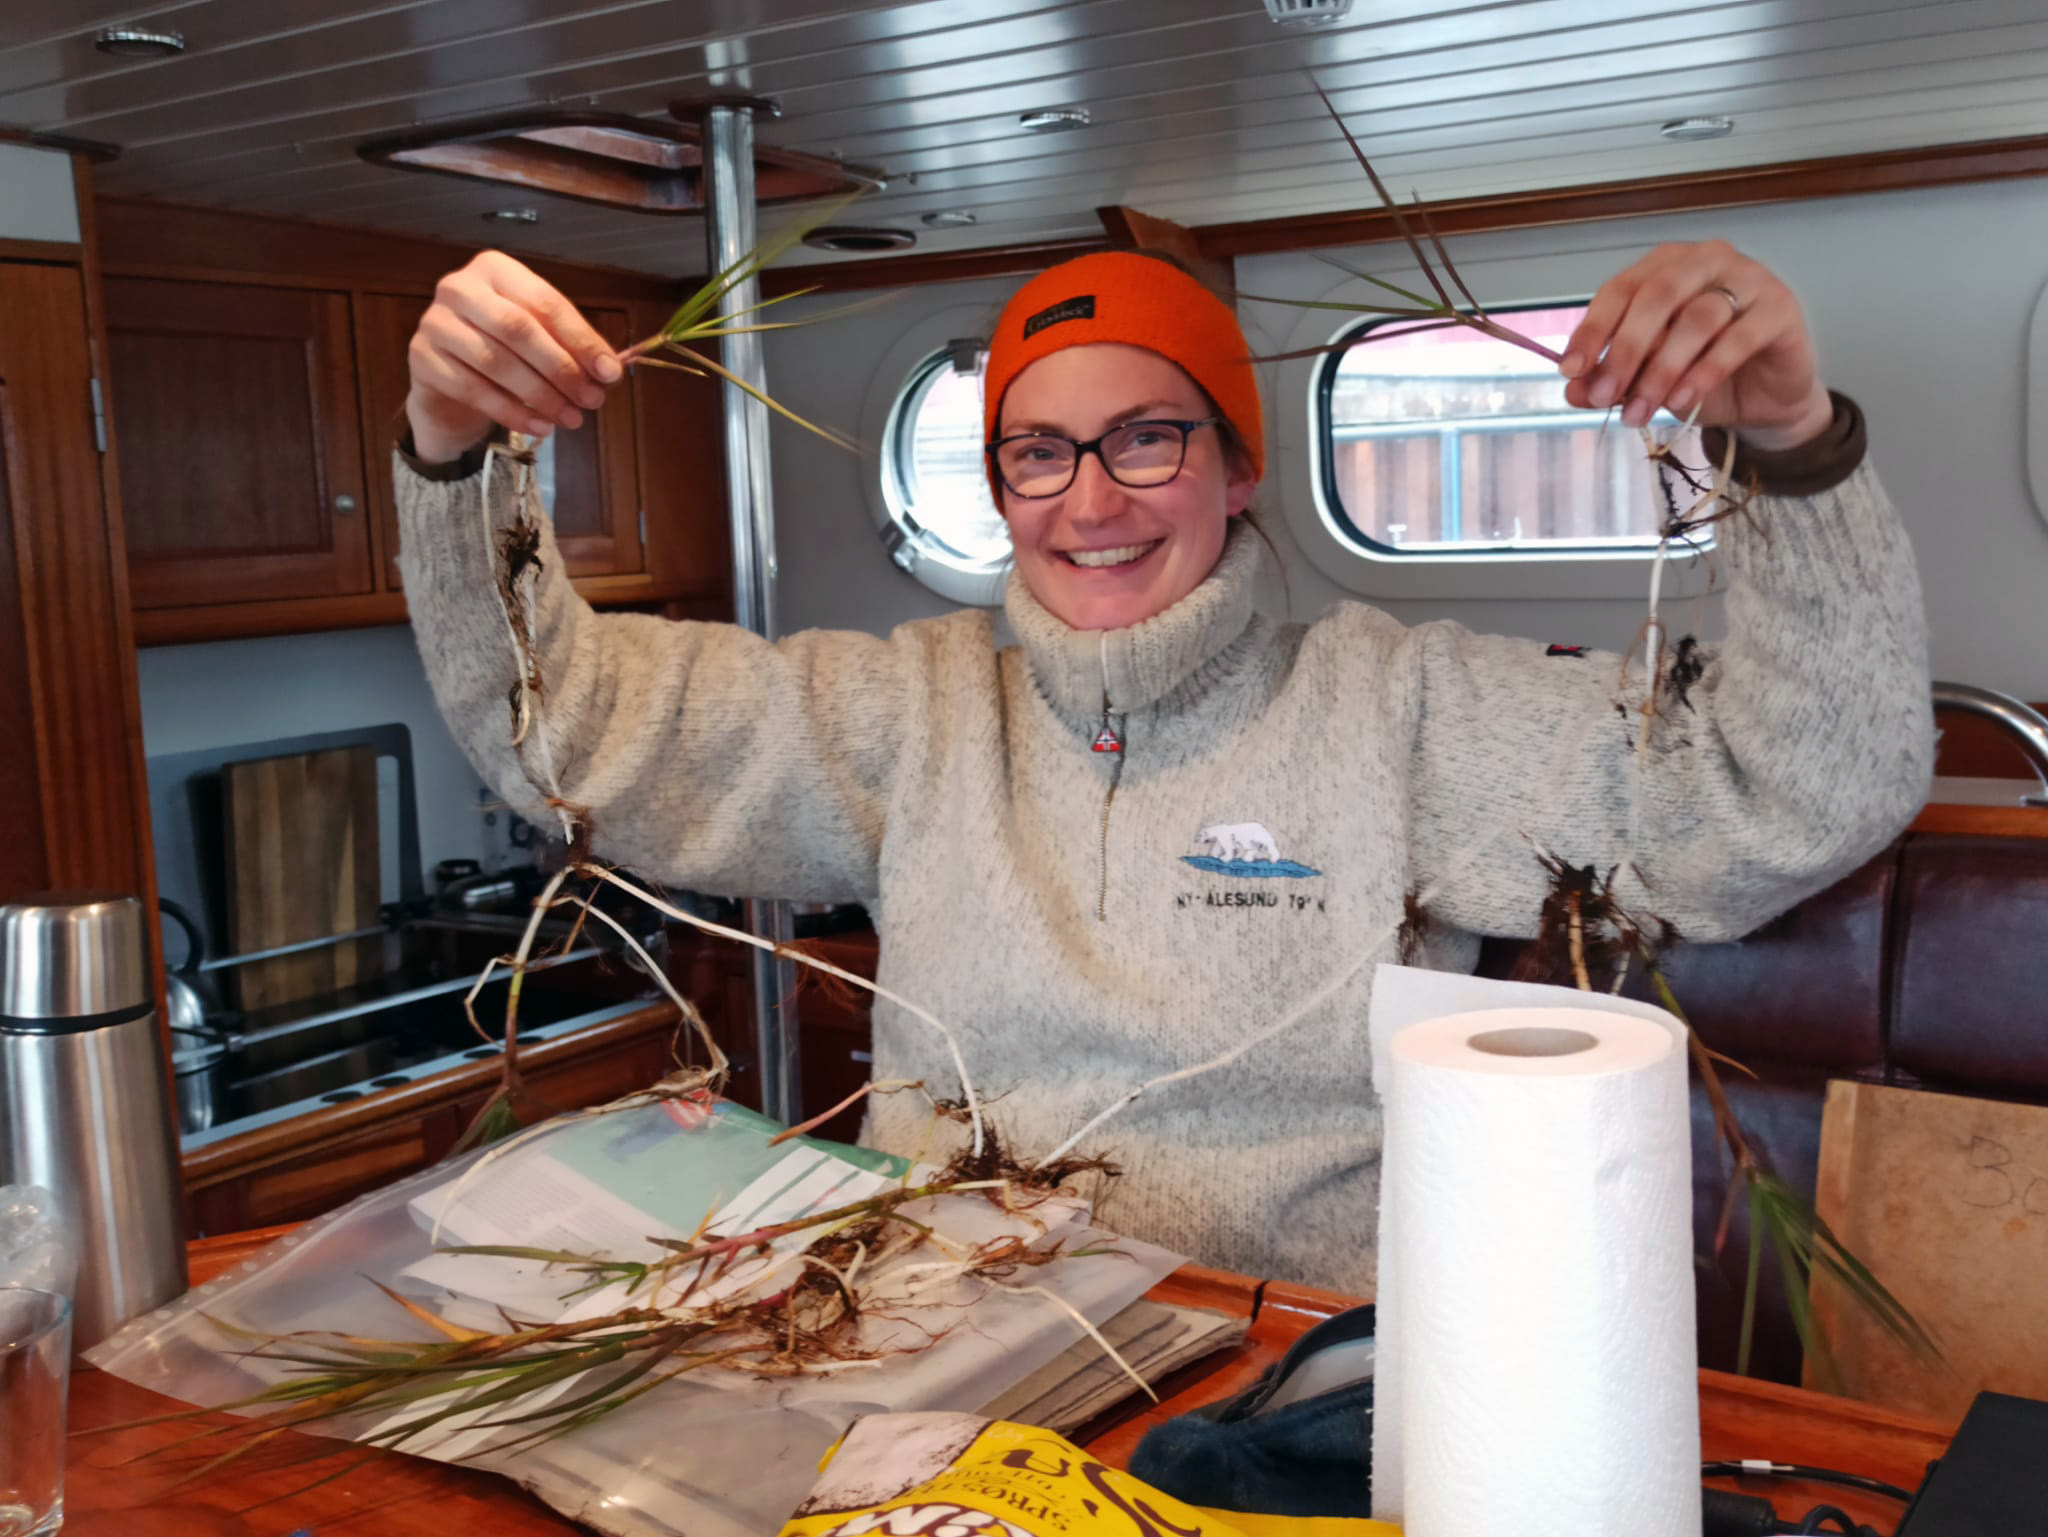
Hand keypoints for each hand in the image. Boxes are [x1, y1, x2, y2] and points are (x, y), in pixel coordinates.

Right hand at [405, 250, 623, 463]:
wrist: (449, 378)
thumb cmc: (503, 349)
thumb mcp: (539, 337)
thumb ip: (570, 346)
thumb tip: (609, 370)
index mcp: (495, 268)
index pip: (545, 303)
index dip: (581, 340)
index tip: (609, 373)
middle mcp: (459, 287)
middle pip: (518, 330)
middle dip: (561, 369)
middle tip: (592, 400)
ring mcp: (435, 322)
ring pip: (496, 363)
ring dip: (541, 396)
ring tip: (571, 418)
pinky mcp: (422, 359)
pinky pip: (474, 391)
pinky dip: (513, 413)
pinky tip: (540, 427)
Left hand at [1560, 241, 1833, 450]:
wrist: (1766, 397)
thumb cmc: (1702, 376)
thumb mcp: (1648, 381)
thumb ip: (1611, 380)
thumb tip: (1573, 390)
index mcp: (1667, 266)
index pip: (1621, 289)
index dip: (1592, 329)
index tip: (1570, 370)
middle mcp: (1707, 261)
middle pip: (1656, 297)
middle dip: (1624, 351)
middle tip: (1604, 397)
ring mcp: (1749, 280)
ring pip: (1696, 319)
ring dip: (1661, 370)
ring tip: (1640, 412)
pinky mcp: (1779, 309)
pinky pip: (1737, 339)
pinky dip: (1704, 373)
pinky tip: (1682, 401)